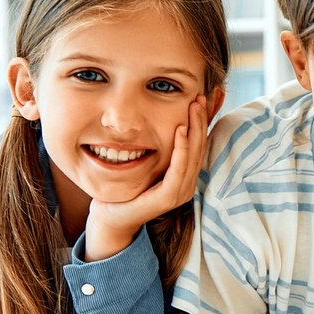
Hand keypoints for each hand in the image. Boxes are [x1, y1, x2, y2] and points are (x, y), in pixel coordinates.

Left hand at [83, 95, 210, 260]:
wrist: (109, 216)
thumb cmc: (127, 187)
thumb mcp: (146, 162)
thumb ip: (158, 147)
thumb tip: (165, 123)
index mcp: (185, 176)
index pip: (200, 144)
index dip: (204, 121)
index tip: (203, 98)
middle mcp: (187, 184)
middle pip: (200, 147)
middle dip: (201, 120)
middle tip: (200, 97)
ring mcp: (180, 192)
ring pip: (193, 155)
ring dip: (195, 129)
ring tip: (193, 107)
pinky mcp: (168, 198)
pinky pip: (178, 169)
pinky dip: (181, 149)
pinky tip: (179, 130)